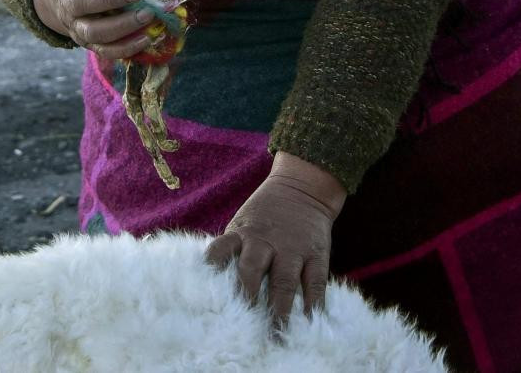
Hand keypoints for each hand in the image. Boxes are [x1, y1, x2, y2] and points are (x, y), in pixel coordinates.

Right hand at [33, 0, 154, 59]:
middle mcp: (66, 4)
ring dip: (123, 25)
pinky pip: (106, 51)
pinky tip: (146, 38)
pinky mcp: (87, 44)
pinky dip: (127, 47)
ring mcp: (76, 27)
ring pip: (95, 31)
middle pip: (82, 3)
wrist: (57, 1)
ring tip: (147, 15)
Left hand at [205, 153, 346, 327]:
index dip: (211, 270)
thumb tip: (213, 286)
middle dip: (246, 296)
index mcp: (241, 234)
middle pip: (251, 269)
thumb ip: (233, 252)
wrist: (301, 187)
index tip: (204, 294)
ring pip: (284, 281)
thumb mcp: (243, 225)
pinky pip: (315, 283)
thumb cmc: (264, 216)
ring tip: (275, 333)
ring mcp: (292, 249)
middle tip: (241, 324)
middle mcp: (264, 241)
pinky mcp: (316, 255)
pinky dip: (312, 304)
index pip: (220, 250)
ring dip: (279, 309)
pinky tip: (309, 322)